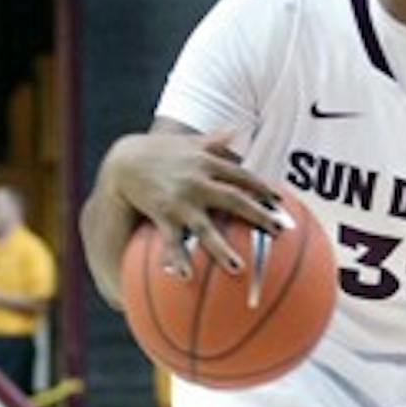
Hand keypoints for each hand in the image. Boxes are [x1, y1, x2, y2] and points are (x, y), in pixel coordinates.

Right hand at [105, 129, 291, 279]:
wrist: (125, 159)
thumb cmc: (161, 152)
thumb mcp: (190, 143)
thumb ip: (215, 140)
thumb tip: (238, 129)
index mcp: (208, 163)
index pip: (243, 176)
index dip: (263, 189)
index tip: (280, 203)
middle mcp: (198, 181)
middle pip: (234, 200)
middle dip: (257, 215)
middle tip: (278, 231)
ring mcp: (180, 200)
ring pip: (205, 227)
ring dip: (222, 248)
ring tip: (238, 268)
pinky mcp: (162, 214)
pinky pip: (172, 240)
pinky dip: (178, 258)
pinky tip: (185, 276)